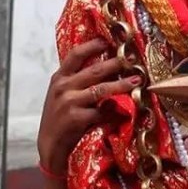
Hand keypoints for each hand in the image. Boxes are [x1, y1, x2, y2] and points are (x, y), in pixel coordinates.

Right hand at [36, 39, 139, 175]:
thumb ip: (77, 81)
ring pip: (102, 89)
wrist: (50, 147)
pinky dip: (116, 111)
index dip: (94, 45)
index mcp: (59, 78)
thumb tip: (105, 67)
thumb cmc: (59, 119)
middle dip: (116, 63)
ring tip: (137, 80)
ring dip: (122, 84)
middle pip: (95, 70)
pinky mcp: (76, 119)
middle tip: (133, 59)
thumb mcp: (62, 95)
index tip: (110, 41)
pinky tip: (128, 110)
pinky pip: (103, 112)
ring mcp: (69, 103)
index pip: (76, 55)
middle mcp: (63, 87)